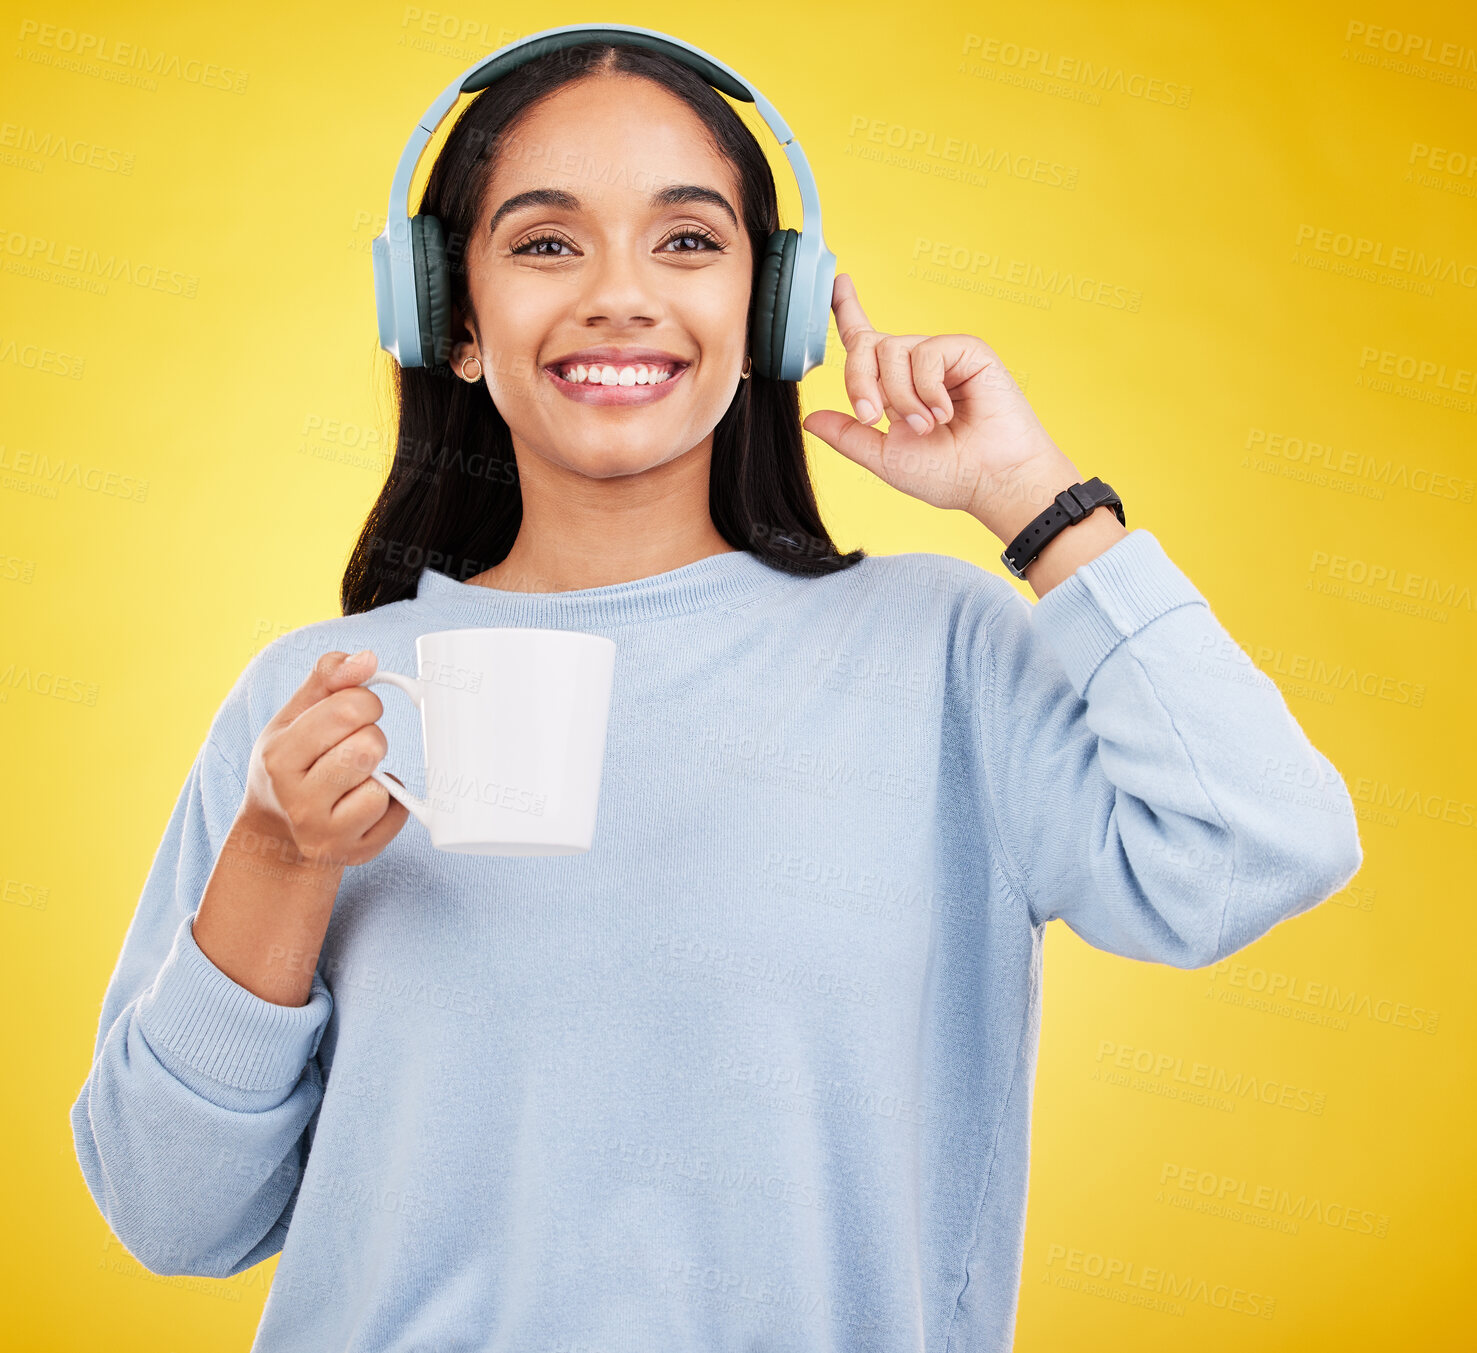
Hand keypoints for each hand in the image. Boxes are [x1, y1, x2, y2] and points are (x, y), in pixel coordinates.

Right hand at [242, 649, 408, 870]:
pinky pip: (396, 814)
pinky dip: (390, 803)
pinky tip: (362, 803)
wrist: (277, 834)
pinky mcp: (353, 854)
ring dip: (377, 775)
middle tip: (353, 747)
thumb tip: (366, 659)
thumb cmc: (293, 763)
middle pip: (370, 746)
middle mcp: (298, 801)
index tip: (354, 713)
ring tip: (353, 777)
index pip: (351, 708)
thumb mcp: (294, 715)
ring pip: (382, 787)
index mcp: (279, 756)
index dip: (364, 702)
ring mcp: (325, 834)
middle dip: (371, 737)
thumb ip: (328, 678)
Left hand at [800, 273, 1079, 538]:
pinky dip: (927, 389)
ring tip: (927, 426)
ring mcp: (940, 355)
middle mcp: (915, 365)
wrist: (992, 480)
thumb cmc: (948, 473)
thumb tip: (809, 419)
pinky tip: (945, 413)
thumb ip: (847, 436)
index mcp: (894, 385)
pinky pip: (925, 354)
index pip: (865, 340)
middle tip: (873, 418)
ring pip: (892, 351)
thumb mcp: (884, 458)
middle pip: (866, 345)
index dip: (847, 310)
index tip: (838, 284)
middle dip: (860, 381)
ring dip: (900, 396)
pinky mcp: (966, 350)